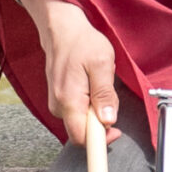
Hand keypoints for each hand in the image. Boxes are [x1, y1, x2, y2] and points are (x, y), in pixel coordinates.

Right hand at [20, 0, 119, 144]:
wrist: (62, 30)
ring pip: (83, 121)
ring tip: (99, 83)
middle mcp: (59, 106)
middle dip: (102, 121)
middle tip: (109, 94)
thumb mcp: (102, 64)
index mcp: (69, 101)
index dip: (100, 142)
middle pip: (84, 131)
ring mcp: (57, 104)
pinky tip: (92, 84)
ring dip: (97, 110)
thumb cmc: (81, 42)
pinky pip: (78, 111)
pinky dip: (90, 103)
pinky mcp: (60, 100)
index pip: (82, 139)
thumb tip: (107, 120)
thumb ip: (105, 94)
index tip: (115, 134)